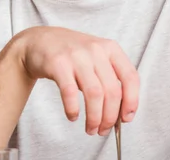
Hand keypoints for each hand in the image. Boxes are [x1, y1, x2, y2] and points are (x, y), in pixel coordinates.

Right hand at [14, 27, 139, 135]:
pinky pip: (70, 93)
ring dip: (94, 117)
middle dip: (110, 117)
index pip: (130, 77)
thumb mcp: (95, 57)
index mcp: (110, 48)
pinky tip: (72, 116)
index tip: (125, 119)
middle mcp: (95, 50)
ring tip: (90, 128)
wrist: (38, 40)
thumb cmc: (70, 53)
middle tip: (103, 130)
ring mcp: (76, 55)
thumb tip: (119, 113)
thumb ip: (109, 78)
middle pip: (112, 91)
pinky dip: (73, 109)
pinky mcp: (57, 63)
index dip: (132, 102)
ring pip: (94, 94)